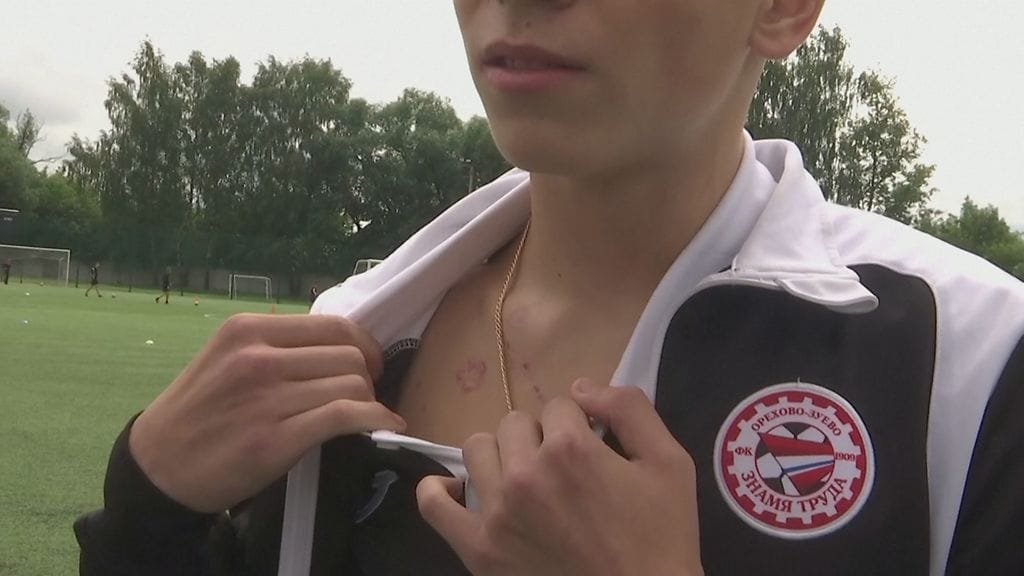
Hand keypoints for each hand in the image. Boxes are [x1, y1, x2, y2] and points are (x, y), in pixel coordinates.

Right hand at [130, 313, 405, 512]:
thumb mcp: (225, 359)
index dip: (364, 345)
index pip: (333, 325)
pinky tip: (386, 426)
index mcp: (247, 330)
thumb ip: (275, 346)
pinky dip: (376, 420)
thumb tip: (340, 346)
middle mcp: (257, 357)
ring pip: (352, 384)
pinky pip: (346, 417)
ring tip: (363, 415)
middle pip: (350, 355)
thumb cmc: (197, 413)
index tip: (368, 363)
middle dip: (368, 376)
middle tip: (364, 395)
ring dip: (369, 401)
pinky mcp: (275, 439)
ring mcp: (266, 398)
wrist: (157, 467)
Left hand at [417, 380, 701, 575]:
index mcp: (571, 448)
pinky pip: (433, 505)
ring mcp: (496, 512)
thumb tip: (581, 386)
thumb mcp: (669, 462)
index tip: (592, 449)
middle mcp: (526, 473)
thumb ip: (629, 408)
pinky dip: (438, 491)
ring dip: (502, 455)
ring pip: (478, 449)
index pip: (560, 405)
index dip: (578, 423)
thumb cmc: (661, 537)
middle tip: (564, 470)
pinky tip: (459, 490)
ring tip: (526, 480)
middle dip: (541, 436)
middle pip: (516, 422)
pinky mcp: (478, 548)